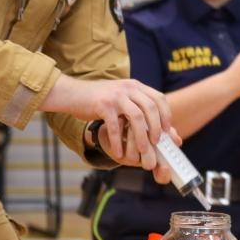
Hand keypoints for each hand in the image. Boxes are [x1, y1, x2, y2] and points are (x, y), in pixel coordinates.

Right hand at [45, 75, 172, 170]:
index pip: (159, 98)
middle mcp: (128, 88)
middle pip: (151, 108)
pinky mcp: (103, 105)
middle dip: (156, 128)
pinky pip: (116, 126)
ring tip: (143, 151)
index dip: (166, 115)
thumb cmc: (99, 101)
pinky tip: (118, 153)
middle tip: (156, 144)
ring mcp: (116, 96)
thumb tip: (156, 125)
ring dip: (142, 137)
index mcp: (135, 86)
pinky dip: (118, 142)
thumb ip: (138, 108)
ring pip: (137, 117)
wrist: (72, 94)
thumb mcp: (122, 99)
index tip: (167, 131)